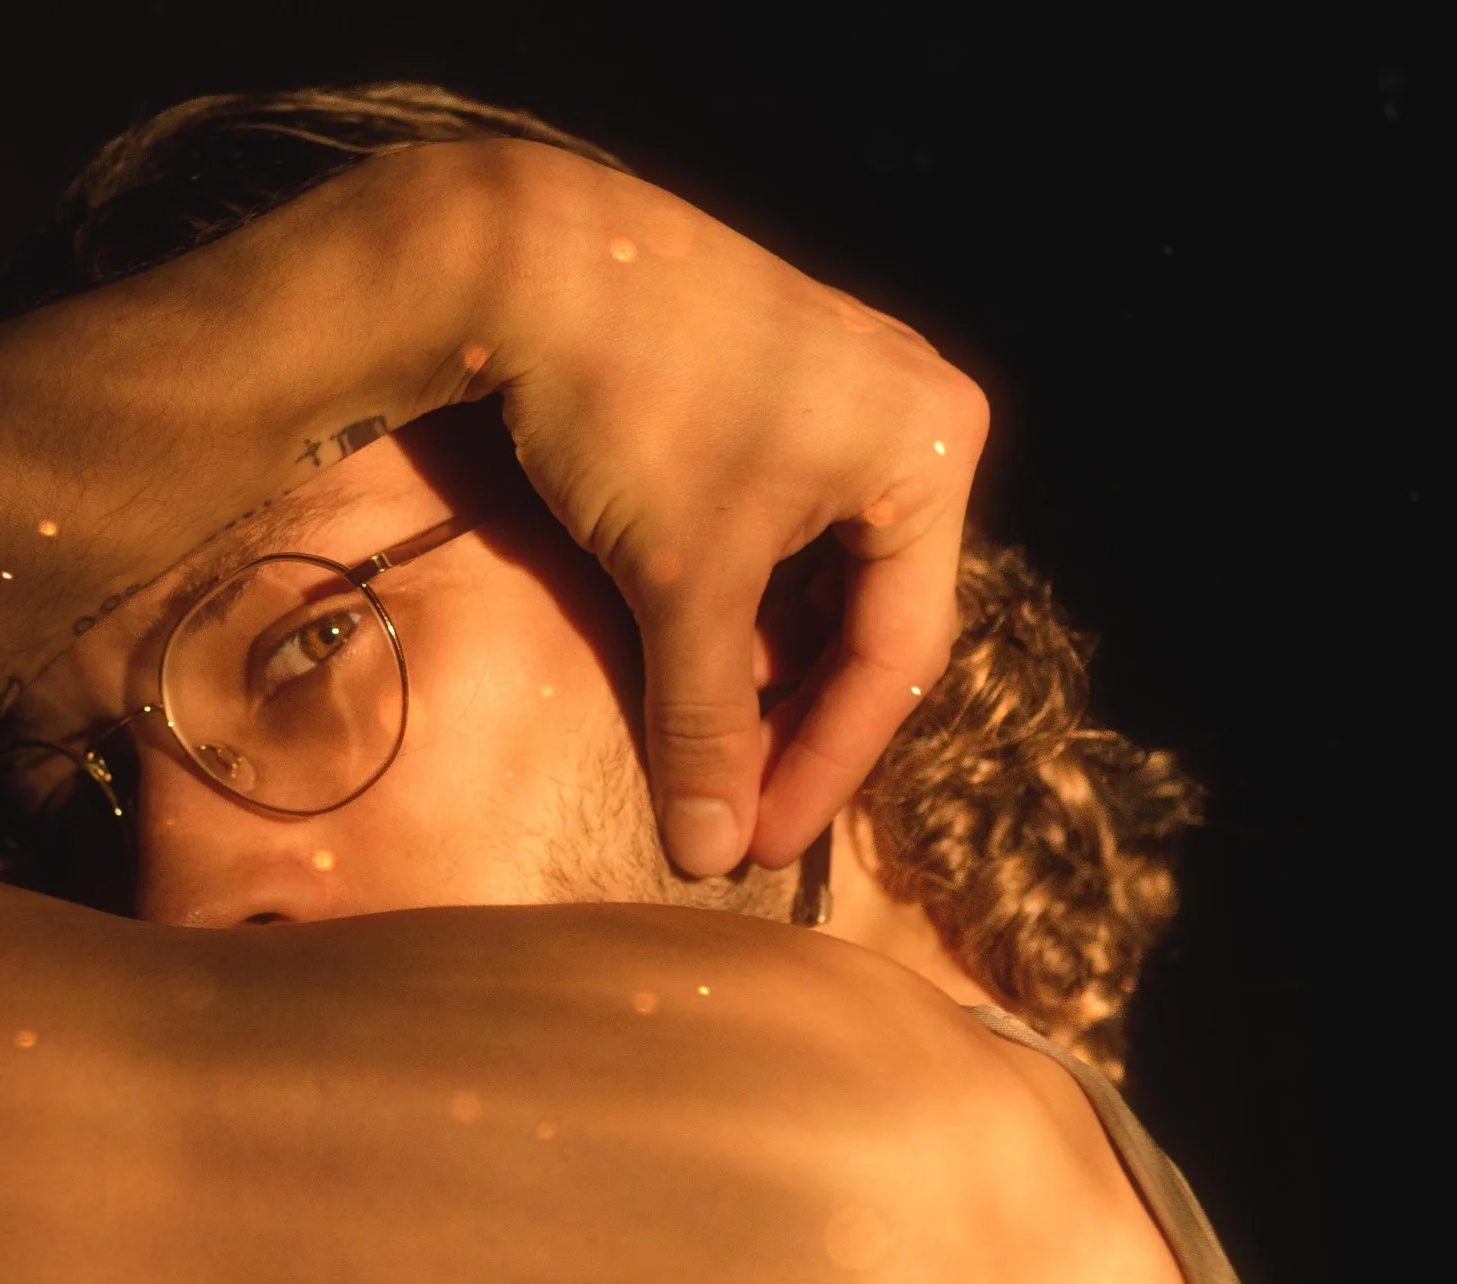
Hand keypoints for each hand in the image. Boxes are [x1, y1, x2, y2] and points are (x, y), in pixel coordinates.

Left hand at [453, 143, 988, 874]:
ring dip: (764, 668)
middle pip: (872, 615)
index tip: (759, 845)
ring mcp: (846, 391)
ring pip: (821, 576)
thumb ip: (702, 722)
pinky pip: (784, 525)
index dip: (827, 766)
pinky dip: (741, 601)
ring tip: (707, 749)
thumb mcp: (680, 580)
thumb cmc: (632, 409)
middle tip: (733, 812)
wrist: (525, 259)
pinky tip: (689, 657)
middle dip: (796, 721)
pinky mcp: (775, 384)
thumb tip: (707, 851)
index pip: (901, 654)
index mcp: (932, 451)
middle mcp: (913, 413)